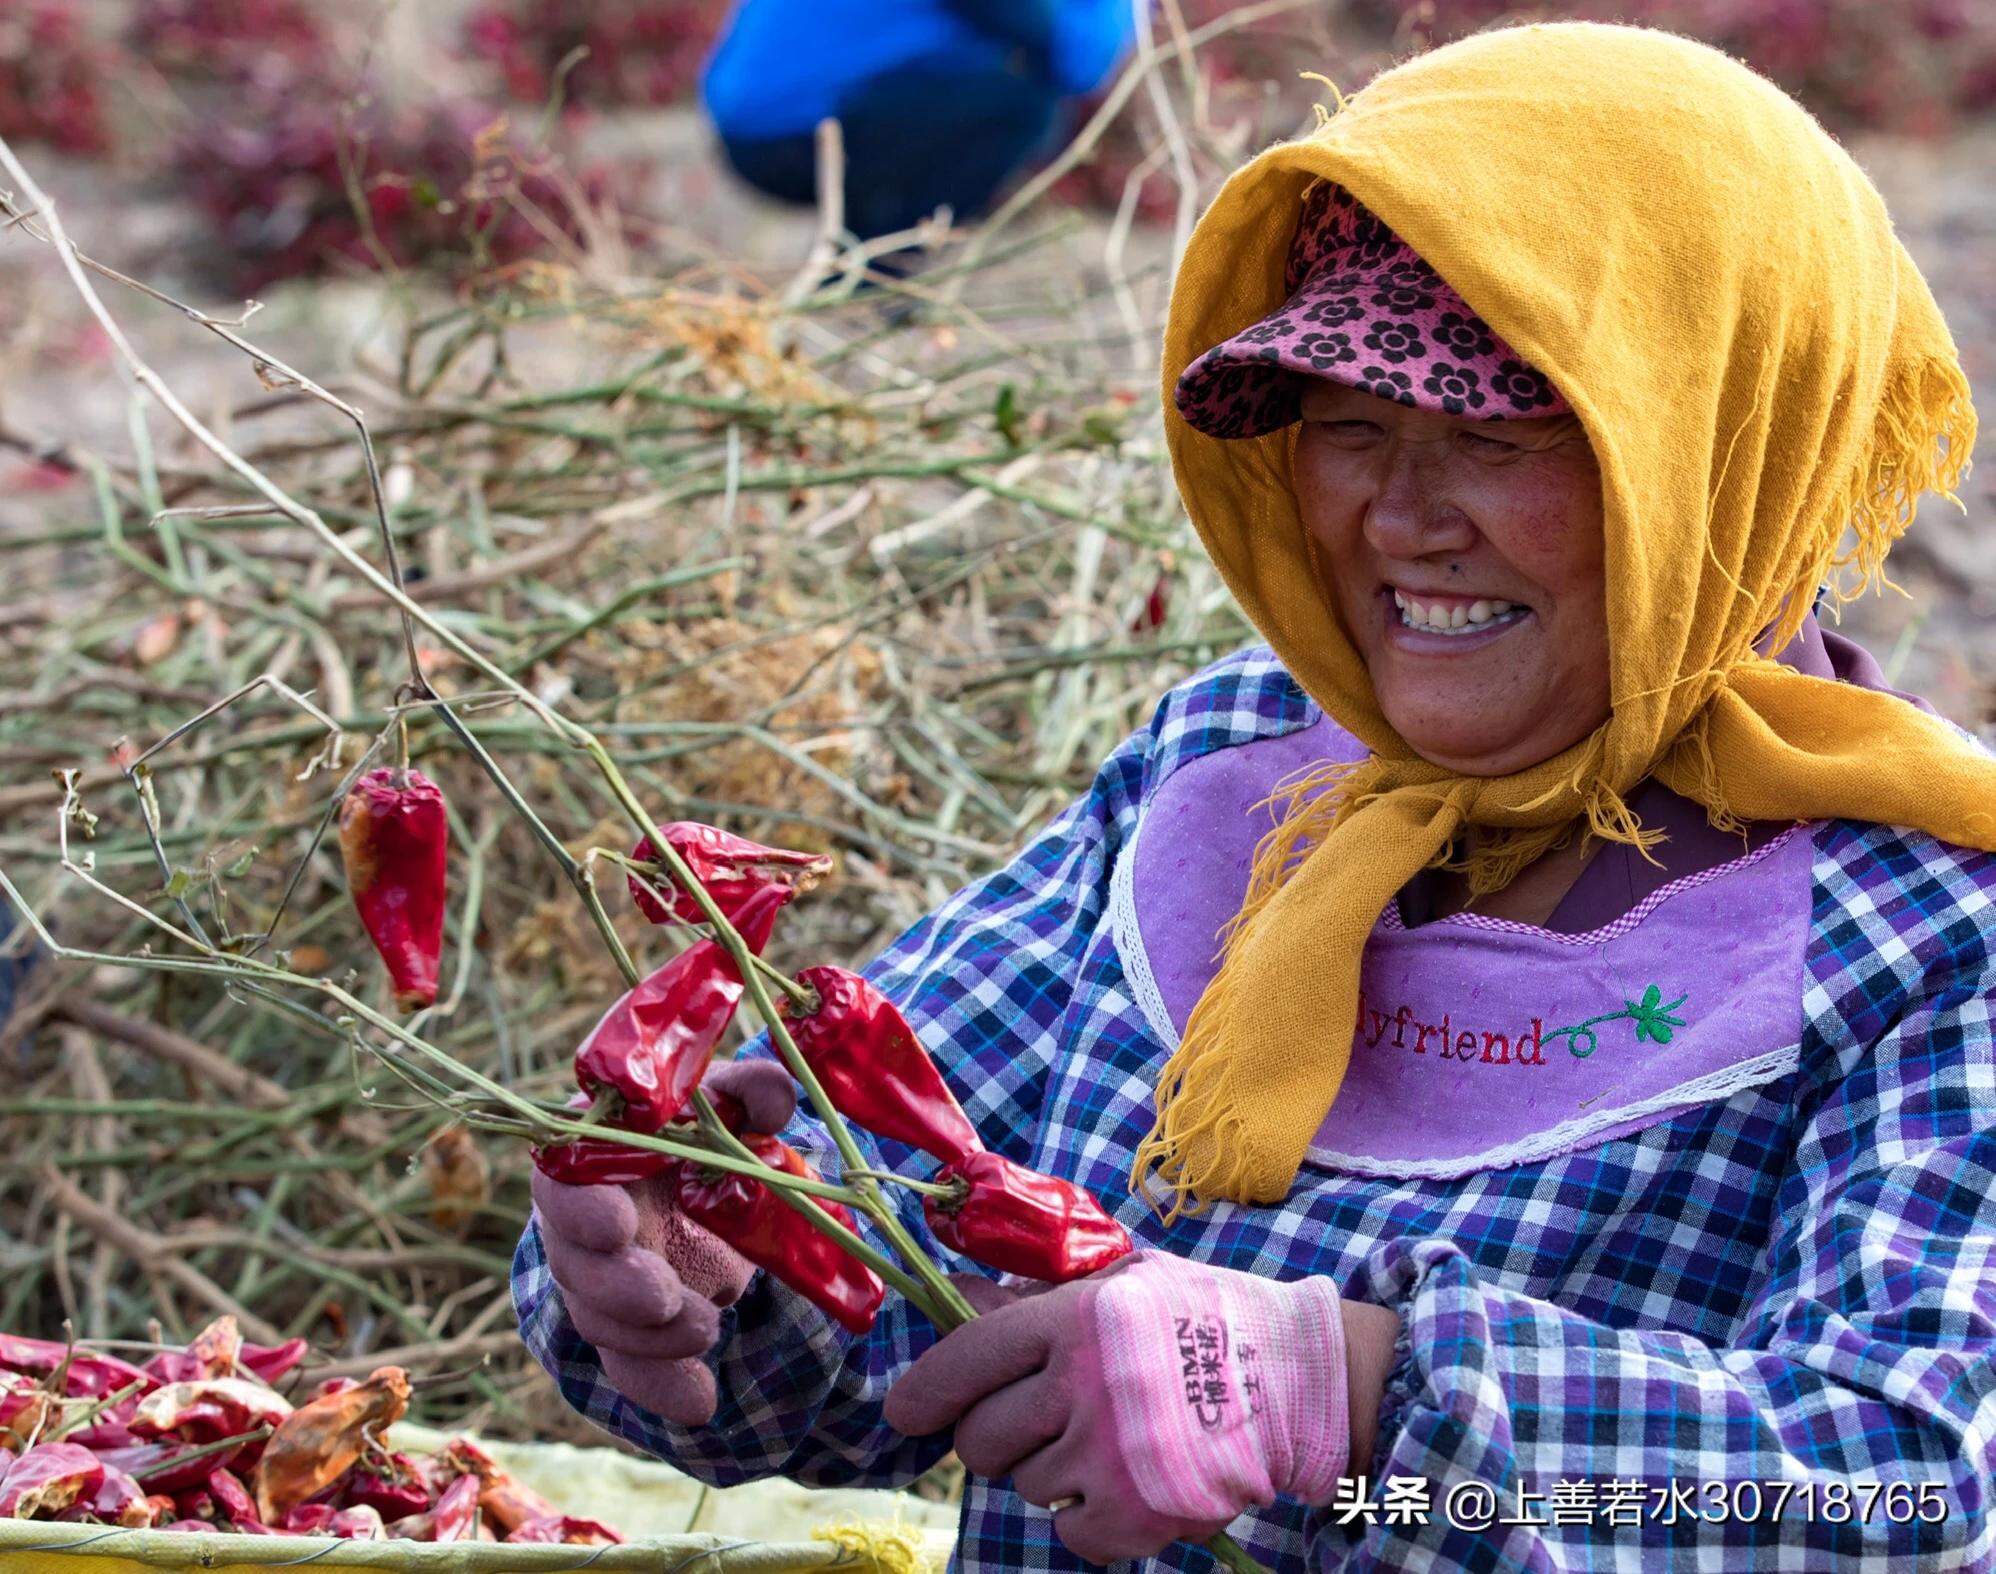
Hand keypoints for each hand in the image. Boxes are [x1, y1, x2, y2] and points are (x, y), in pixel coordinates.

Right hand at [531, 1057, 796, 1424]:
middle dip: (614, 1286)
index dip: (583, 1205)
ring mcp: (597, 1279)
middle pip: (573, 1261)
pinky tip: (698, 1404)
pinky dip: (661, 1387)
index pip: (563, 1178)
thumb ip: (748, 1091)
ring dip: (646, 1338)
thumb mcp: (725, 1100)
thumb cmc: (698, 1126)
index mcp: (591, 1154)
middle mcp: (579, 1220)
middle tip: (662, 1297)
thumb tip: (774, 1102)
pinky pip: (628, 1365)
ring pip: (597, 1319)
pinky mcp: (624, 1326)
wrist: (697, 1179)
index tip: (619, 1224)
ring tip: (705, 1330)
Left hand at [884, 1252, 1350, 1564]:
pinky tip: (1126, 1481)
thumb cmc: (1204, 1319)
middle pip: (984, 1439)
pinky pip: (1069, 1534)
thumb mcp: (1122, 1285)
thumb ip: (1037, 1297)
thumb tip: (958, 1297)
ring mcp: (1111, 1458)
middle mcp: (1087, 1386)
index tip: (904, 1413)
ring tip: (1107, 1442)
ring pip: (1027, 1486)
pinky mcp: (1137, 1518)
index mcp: (1079, 1318)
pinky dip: (1088, 1520)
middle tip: (1039, 1424)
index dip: (927, 1390)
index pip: (970, 1356)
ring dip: (1052, 1472)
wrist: (1301, 1382)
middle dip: (996, 1437)